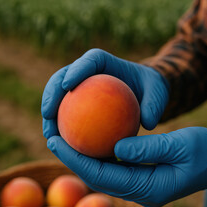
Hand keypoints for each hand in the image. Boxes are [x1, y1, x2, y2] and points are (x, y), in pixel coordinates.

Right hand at [41, 49, 168, 138]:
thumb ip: (153, 105)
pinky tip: (61, 146)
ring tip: (49, 135)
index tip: (68, 86)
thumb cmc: (151, 89)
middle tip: (48, 113)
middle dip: (51, 92)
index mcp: (105, 62)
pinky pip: (66, 114)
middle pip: (63, 76)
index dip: (76, 70)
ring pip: (58, 96)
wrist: (144, 93)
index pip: (89, 61)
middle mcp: (88, 72)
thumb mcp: (158, 93)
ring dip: (49, 114)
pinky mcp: (79, 102)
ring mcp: (80, 87)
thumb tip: (146, 123)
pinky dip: (62, 127)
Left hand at [46, 127, 206, 206]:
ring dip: (84, 158)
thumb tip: (115, 145)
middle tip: (52, 136)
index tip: (55, 140)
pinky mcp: (145, 178)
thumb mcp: (181, 144)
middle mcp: (141, 192)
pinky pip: (116, 168)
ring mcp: (143, 187)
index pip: (102, 175)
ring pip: (104, 174)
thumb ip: (149, 147)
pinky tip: (91, 138)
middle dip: (72, 159)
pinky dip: (100, 155)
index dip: (76, 159)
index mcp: (149, 188)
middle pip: (98, 178)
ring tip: (65, 137)